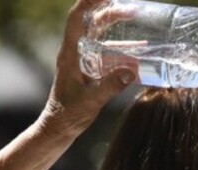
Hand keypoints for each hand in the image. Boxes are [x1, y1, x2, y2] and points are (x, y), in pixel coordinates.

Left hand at [39, 0, 136, 137]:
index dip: (88, 2)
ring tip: (135, 16)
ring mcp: (83, 60)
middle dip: (109, 10)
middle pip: (92, 22)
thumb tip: (132, 70)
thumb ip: (110, 86)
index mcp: (70, 54)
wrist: (58, 128)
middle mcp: (75, 52)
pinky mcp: (90, 69)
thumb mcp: (90, 101)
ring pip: (100, 35)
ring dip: (116, 25)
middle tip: (131, 8)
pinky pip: (107, 52)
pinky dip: (122, 47)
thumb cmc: (68, 115)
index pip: (77, 19)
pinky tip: (139, 49)